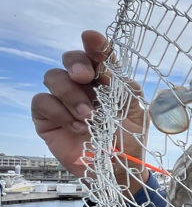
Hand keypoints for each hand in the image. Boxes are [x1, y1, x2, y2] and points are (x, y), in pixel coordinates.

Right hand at [31, 30, 148, 194]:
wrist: (119, 170)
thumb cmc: (129, 140)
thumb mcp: (135, 111)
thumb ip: (123, 87)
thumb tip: (106, 67)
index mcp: (106, 81)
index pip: (98, 56)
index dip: (94, 44)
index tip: (91, 37)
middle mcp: (82, 86)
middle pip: (70, 59)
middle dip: (77, 63)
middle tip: (86, 77)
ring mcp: (62, 100)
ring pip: (53, 77)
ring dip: (71, 94)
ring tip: (87, 116)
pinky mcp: (46, 118)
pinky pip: (42, 101)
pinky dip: (59, 112)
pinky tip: (77, 127)